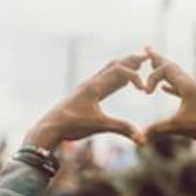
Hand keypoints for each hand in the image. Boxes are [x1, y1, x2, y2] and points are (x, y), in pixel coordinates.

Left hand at [26, 53, 146, 150]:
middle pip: (113, 65)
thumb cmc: (71, 125)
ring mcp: (85, 89)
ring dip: (122, 67)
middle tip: (146, 56)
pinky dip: (113, 77)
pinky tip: (117, 81)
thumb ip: (121, 128)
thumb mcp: (99, 126)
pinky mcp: (82, 96)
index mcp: (94, 86)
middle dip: (130, 61)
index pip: (119, 71)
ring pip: (106, 72)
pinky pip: (101, 81)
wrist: (48, 128)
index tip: (143, 90)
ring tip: (135, 63)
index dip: (135, 77)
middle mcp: (90, 83)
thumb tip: (141, 139)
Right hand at [141, 47, 195, 149]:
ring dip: (164, 71)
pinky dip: (170, 87)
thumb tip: (139, 136)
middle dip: (157, 59)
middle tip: (147, 49)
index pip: (165, 69)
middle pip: (171, 67)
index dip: (151, 77)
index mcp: (188, 85)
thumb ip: (157, 129)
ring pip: (177, 77)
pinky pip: (181, 89)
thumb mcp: (179, 127)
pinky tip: (165, 89)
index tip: (145, 93)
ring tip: (155, 65)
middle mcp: (192, 84)